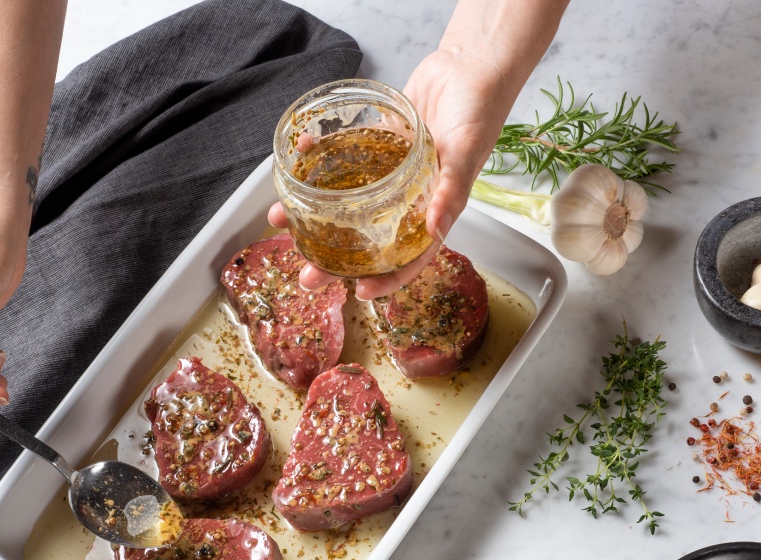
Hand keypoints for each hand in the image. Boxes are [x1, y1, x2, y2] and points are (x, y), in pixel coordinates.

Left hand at [273, 49, 511, 299]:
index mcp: (434, 210)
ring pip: (347, 205)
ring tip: (281, 219)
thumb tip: (435, 230)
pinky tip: (295, 160)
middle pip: (368, 240)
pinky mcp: (376, 146)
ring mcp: (390, 175)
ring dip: (314, 215)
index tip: (359, 292)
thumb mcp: (467, 153)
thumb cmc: (480, 111)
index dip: (387, 279)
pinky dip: (319, 162)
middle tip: (307, 273)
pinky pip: (343, 161)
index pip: (410, 257)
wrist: (470, 65)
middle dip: (335, 260)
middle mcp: (409, 198)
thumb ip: (451, 192)